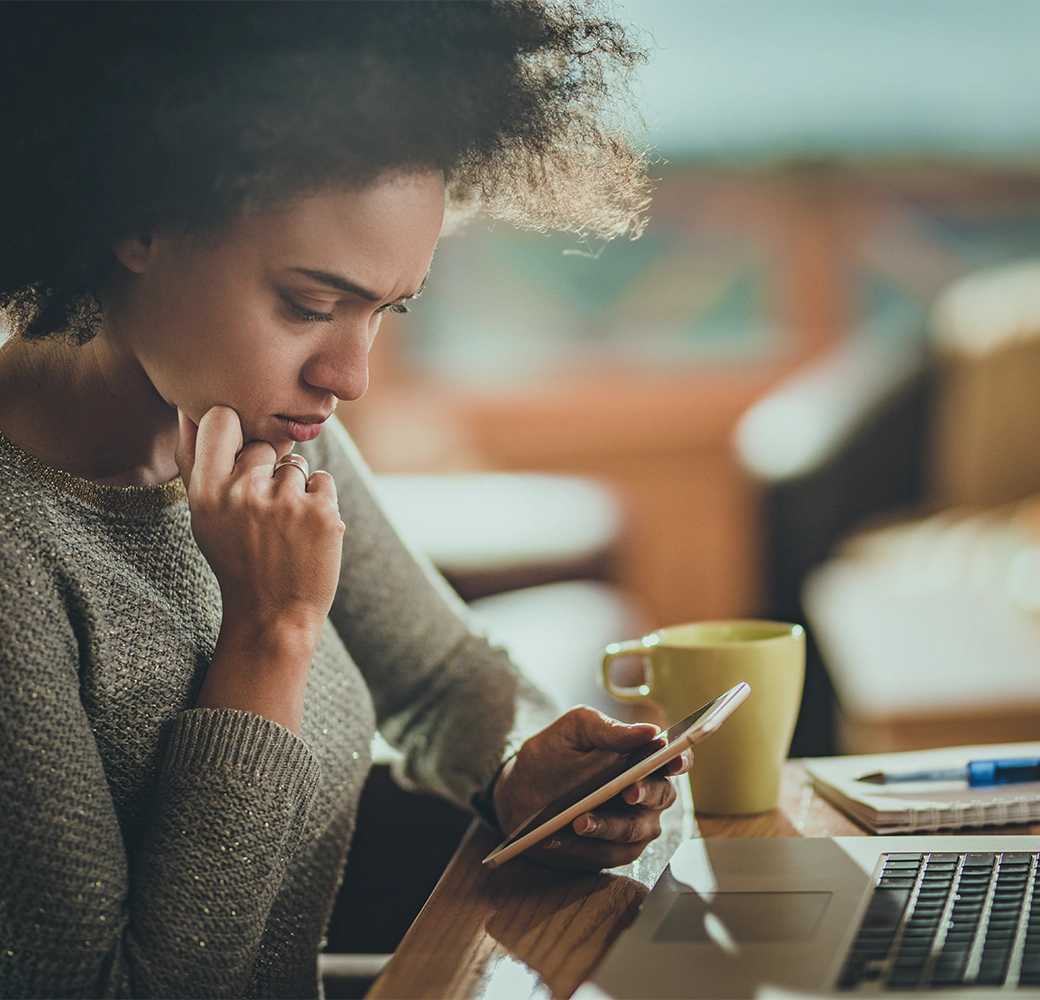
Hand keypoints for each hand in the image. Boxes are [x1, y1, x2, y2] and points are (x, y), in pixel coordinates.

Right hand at [176, 406, 344, 730]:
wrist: (273, 615)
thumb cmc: (236, 560)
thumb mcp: (204, 516)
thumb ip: (195, 461)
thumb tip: (188, 407)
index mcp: (205, 492)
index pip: (220, 417)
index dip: (234, 428)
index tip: (237, 453)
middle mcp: (243, 493)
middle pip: (264, 446)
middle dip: (267, 472)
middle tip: (262, 517)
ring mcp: (285, 502)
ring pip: (296, 465)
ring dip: (295, 491)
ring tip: (283, 530)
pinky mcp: (322, 512)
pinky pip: (323, 480)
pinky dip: (320, 503)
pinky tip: (305, 533)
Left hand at [492, 707, 691, 870]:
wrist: (520, 789)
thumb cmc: (554, 754)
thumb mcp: (574, 730)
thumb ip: (609, 729)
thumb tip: (650, 731)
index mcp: (642, 758)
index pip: (675, 758)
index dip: (680, 760)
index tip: (672, 761)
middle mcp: (645, 793)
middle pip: (661, 796)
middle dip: (645, 794)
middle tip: (627, 792)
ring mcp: (632, 824)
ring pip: (634, 830)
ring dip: (607, 826)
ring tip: (578, 820)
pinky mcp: (611, 851)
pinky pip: (605, 854)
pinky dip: (581, 847)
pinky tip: (557, 837)